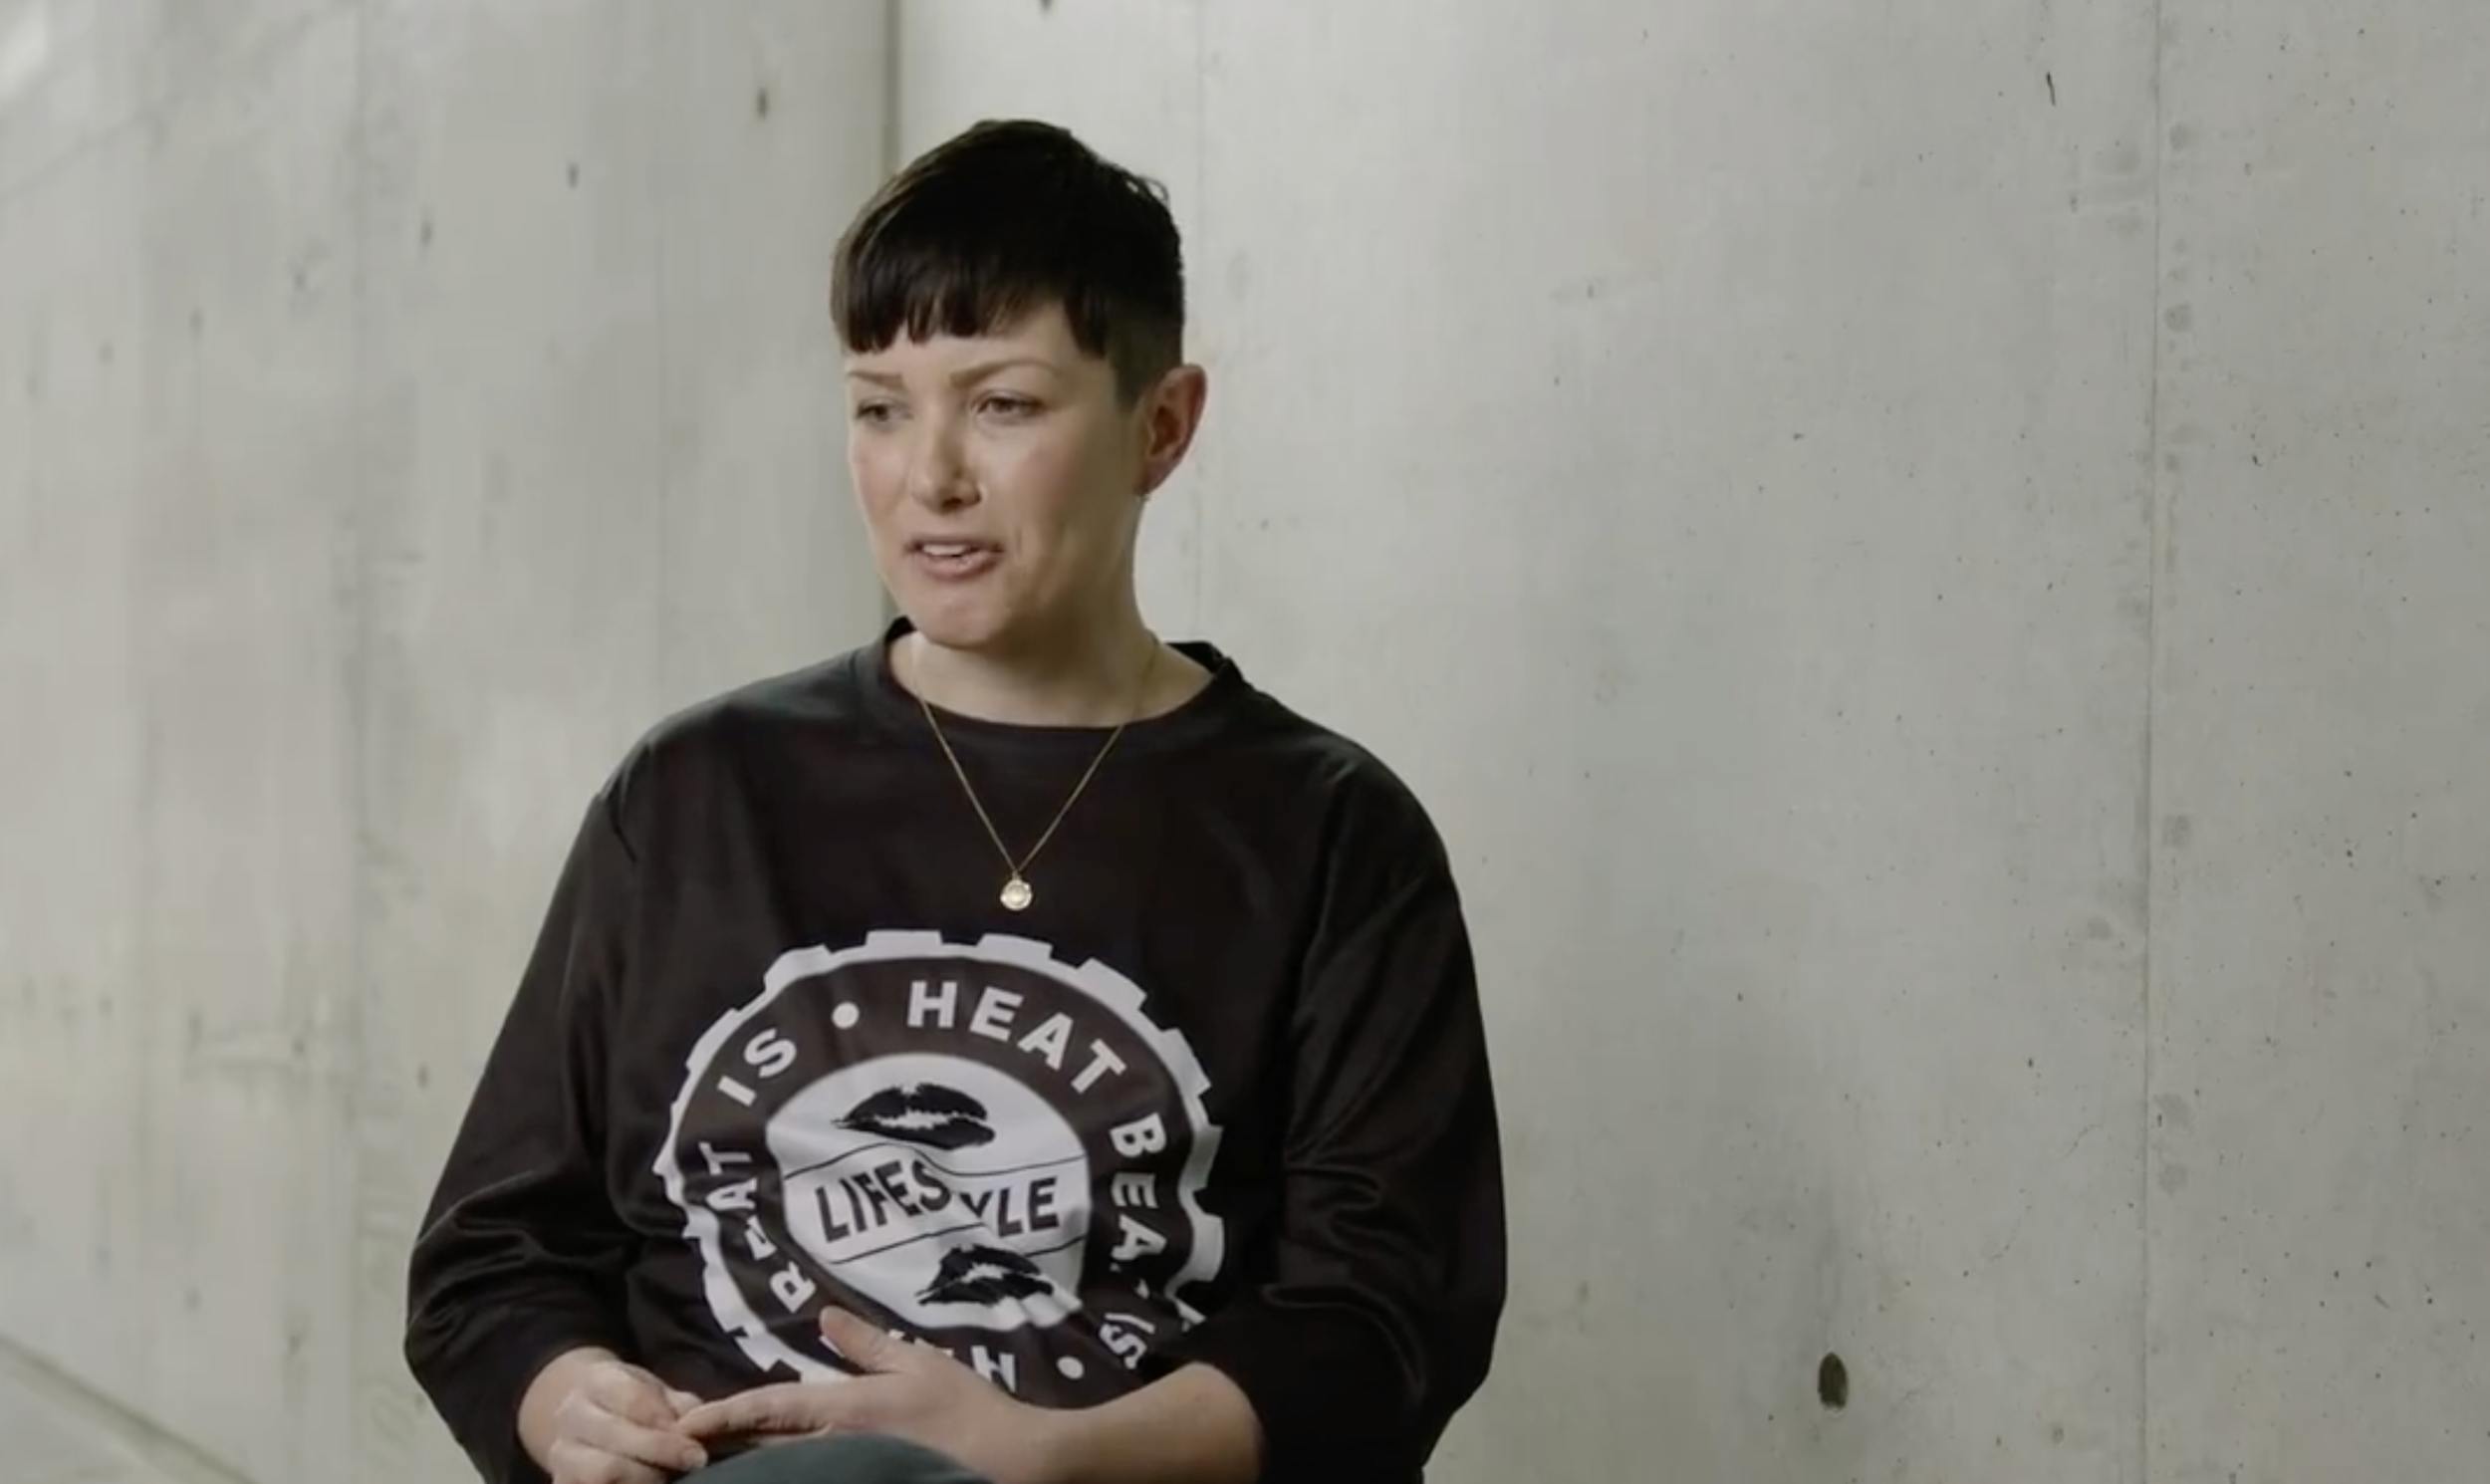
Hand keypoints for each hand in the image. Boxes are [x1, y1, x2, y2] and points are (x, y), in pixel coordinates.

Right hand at [525, 1348, 709, 1483]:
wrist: (587, 1419)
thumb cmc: (634, 1404)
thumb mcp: (659, 1393)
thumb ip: (683, 1408)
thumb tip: (703, 1430)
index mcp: (596, 1381)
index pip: (631, 1398)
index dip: (665, 1423)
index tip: (696, 1444)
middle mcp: (570, 1415)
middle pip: (614, 1436)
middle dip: (659, 1452)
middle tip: (694, 1463)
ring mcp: (560, 1452)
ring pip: (599, 1474)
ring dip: (641, 1479)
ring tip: (669, 1480)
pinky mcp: (561, 1482)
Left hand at [677, 1308, 1067, 1483]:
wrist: (1011, 1463)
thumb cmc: (967, 1408)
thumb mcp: (920, 1363)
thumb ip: (867, 1343)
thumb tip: (823, 1316)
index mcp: (845, 1409)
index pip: (769, 1408)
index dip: (723, 1413)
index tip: (681, 1419)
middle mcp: (836, 1446)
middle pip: (762, 1447)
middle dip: (721, 1443)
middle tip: (678, 1442)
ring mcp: (847, 1472)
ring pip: (781, 1470)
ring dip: (745, 1463)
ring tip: (709, 1458)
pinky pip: (812, 1481)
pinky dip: (782, 1474)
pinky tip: (764, 1473)